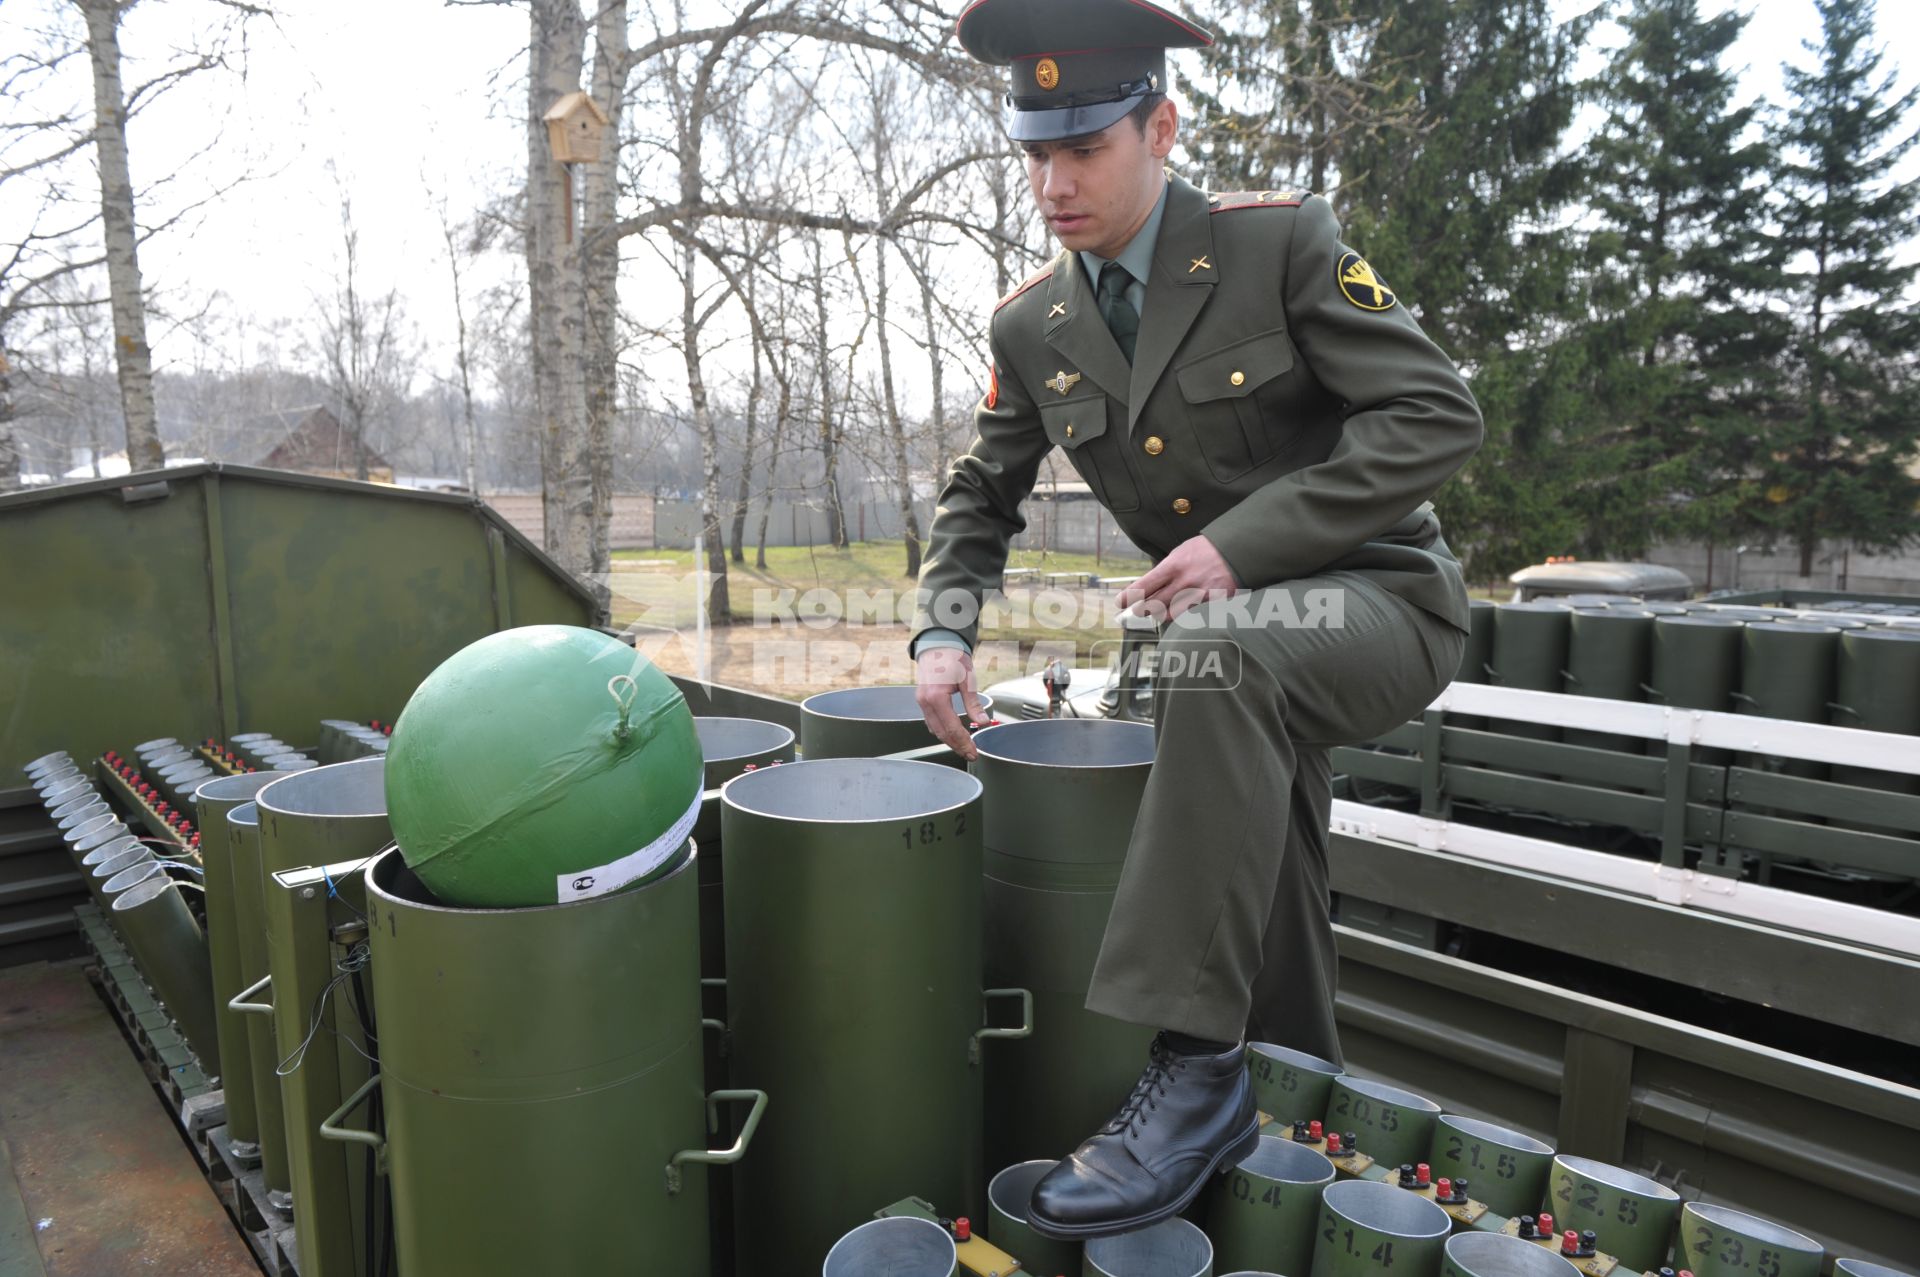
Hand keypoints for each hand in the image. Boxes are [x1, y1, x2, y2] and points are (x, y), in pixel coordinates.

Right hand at [915, 646, 989, 760]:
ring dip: (949, 741)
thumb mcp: (967, 680)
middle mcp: (925, 702)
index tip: (973, 751)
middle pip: (942, 733)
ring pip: (935, 730)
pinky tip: (952, 735)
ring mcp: (921, 702)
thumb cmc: (953, 658)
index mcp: (936, 697)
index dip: (964, 742)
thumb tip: (983, 722)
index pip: (952, 728)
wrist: (938, 645)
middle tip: (970, 754)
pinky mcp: (922, 701)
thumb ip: (974, 703)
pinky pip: (931, 722)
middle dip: (957, 746)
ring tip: (964, 748)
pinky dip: (942, 731)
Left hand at [1116, 535, 1239, 622]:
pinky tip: (1181, 612)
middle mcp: (1184, 581)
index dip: (1128, 597)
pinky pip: (1192, 616)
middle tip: (1135, 611)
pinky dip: (1183, 616)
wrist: (1237, 549)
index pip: (1143, 586)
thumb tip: (1149, 586)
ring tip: (1156, 613)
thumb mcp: (1182, 552)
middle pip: (1153, 604)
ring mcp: (1198, 594)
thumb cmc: (1207, 550)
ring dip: (1160, 615)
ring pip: (1170, 615)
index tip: (1120, 602)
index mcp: (1173, 565)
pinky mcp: (1212, 604)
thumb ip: (1166, 570)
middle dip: (1140, 610)